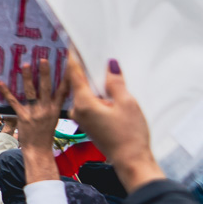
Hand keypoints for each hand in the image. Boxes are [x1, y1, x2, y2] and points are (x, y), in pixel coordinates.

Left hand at [0, 57, 65, 181]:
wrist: (38, 150)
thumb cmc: (45, 134)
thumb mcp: (54, 118)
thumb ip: (54, 105)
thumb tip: (56, 92)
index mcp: (56, 109)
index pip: (63, 91)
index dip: (65, 78)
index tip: (66, 65)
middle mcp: (47, 109)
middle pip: (47, 88)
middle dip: (45, 73)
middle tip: (43, 59)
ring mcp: (35, 112)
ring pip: (31, 92)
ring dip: (28, 78)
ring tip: (25, 65)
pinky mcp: (23, 116)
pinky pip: (13, 102)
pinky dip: (7, 92)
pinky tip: (0, 82)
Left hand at [65, 52, 162, 190]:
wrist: (130, 161)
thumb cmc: (130, 135)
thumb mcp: (127, 104)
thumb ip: (115, 82)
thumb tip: (109, 64)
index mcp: (83, 103)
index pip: (74, 73)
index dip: (74, 56)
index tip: (71, 42)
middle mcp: (77, 109)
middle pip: (78, 81)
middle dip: (84, 67)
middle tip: (89, 50)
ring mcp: (80, 117)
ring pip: (83, 92)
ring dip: (90, 81)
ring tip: (100, 66)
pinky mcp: (87, 122)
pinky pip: (87, 102)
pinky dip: (94, 93)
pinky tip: (104, 88)